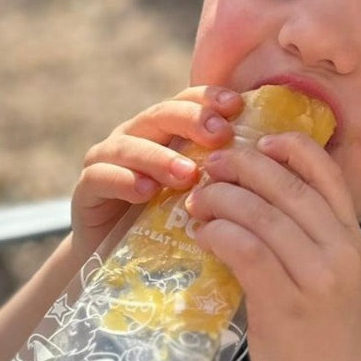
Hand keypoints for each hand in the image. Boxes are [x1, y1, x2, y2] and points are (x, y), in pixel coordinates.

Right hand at [71, 86, 241, 256]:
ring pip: (130, 145)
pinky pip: (101, 177)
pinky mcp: (87, 189)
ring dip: (160, 157)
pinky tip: (145, 192)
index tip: (237, 106)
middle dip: (190, 120)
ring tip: (188, 174)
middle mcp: (137, 136)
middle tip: (219, 135)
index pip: (188, 101)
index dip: (210, 98)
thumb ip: (226, 175)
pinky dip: (123, 181)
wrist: (121, 261)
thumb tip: (273, 163)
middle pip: (161, 115)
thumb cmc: (171, 226)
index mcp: (167, 132)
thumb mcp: (201, 196)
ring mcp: (108, 159)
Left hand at [185, 132, 360, 360]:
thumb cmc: (323, 331)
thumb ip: (304, 235)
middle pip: (287, 185)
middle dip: (242, 166)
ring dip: (221, 198)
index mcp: (351, 236)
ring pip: (262, 214)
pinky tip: (202, 234)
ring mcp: (315, 278)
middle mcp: (340, 250)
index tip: (258, 141)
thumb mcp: (329, 273)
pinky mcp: (285, 305)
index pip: (326, 172)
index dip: (291, 146)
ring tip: (196, 200)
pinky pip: (246, 250)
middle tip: (210, 164)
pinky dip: (218, 232)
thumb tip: (253, 193)